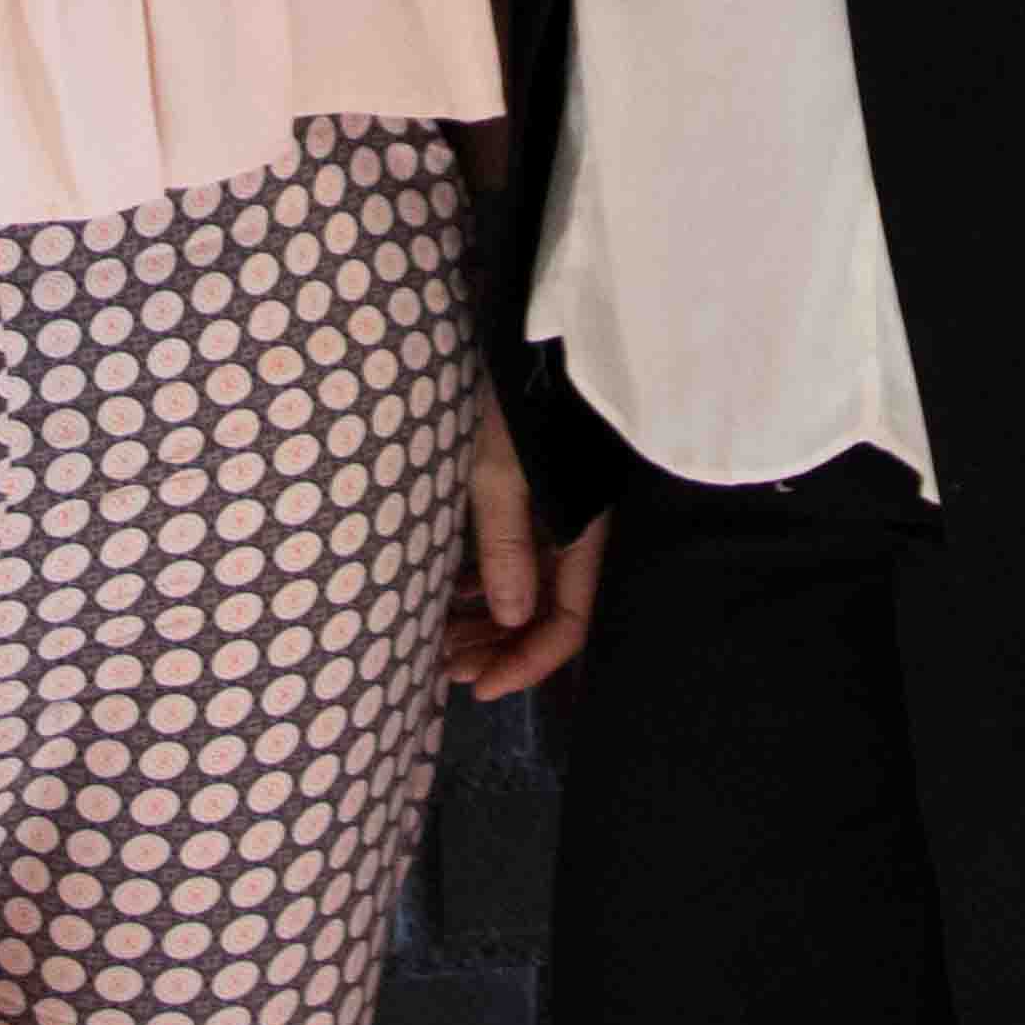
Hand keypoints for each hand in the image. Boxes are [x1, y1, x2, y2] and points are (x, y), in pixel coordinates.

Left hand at [447, 372, 602, 700]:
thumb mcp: (502, 470)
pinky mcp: (540, 493)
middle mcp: (578, 534)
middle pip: (547, 615)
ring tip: (442, 639)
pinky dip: (489, 581)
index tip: (479, 689)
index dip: (526, 665)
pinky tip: (457, 592)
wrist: (540, 334)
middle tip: (446, 669)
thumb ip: (507, 544)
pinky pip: (521, 556)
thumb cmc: (523, 398)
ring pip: (531, 588)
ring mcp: (560, 514)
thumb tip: (508, 617)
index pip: (566, 626)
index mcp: (582, 535)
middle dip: (499, 650)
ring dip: (490, 619)